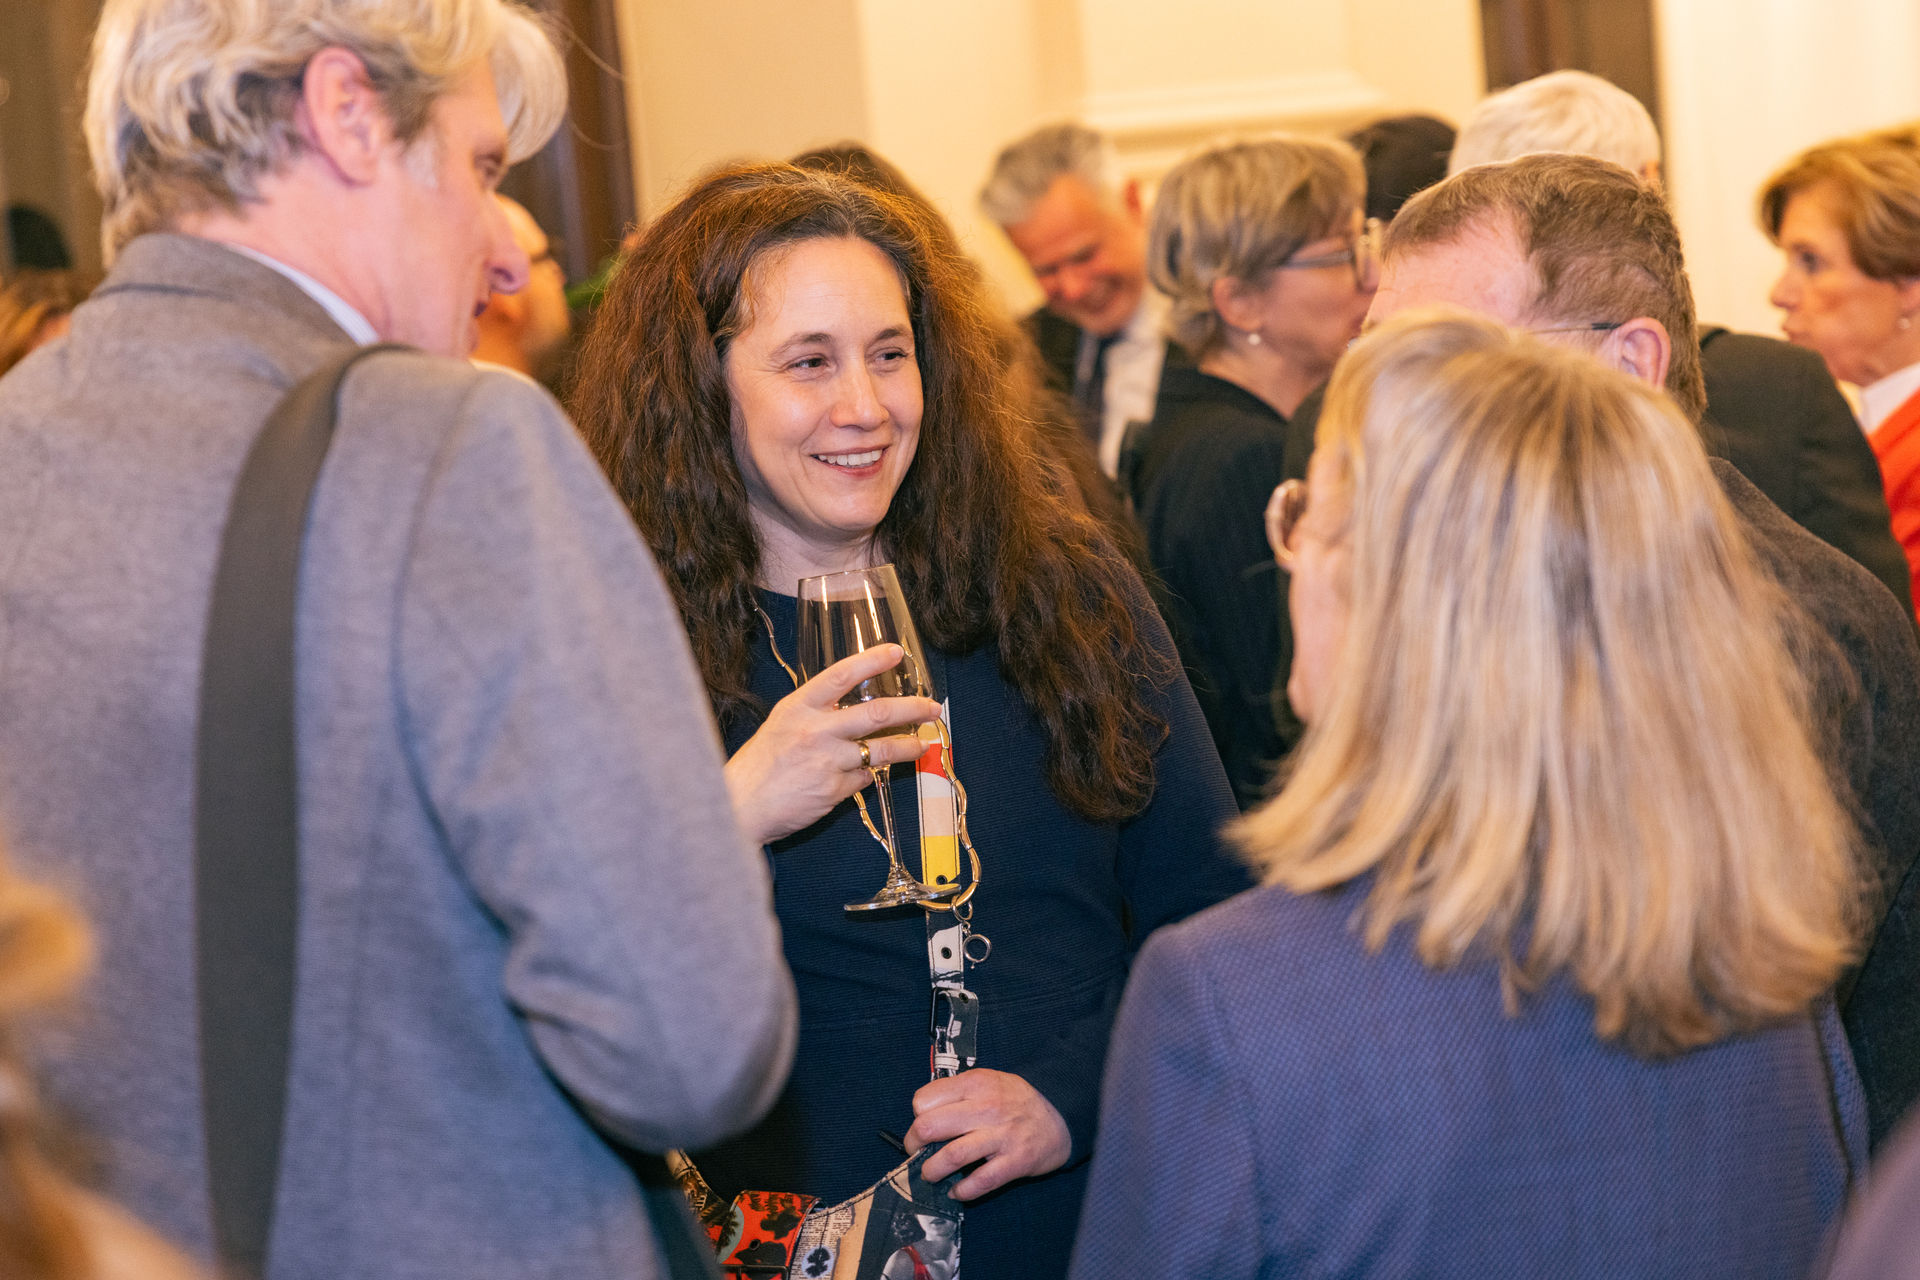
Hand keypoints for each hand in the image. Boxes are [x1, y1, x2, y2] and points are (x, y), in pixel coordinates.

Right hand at [725, 644, 940, 845]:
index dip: (872, 660)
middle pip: (876, 713)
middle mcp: (816, 730)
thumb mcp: (781, 724)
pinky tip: (868, 773)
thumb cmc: (759, 764)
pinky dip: (869, 774)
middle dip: (911, 708)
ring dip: (908, 746)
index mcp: (799, 707)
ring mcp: (827, 761)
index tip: (896, 652)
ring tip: (922, 744)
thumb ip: (815, 714)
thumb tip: (851, 708)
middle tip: (931, 707)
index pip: (842, 675)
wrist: (741, 805)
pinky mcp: (834, 790)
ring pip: (881, 750)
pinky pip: (864, 777)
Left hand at [905, 1069, 1070, 1199]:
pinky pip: (980, 1181)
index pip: (924, 1100)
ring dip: (932, 1171)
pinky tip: (956, 1191)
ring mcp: (1001, 1136)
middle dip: (914, 1144)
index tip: (922, 1125)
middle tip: (917, 1152)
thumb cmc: (1015, 1099)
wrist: (1061, 1114)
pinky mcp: (1015, 1162)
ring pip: (950, 1156)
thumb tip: (923, 1112)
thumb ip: (958, 1091)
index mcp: (975, 1084)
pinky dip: (962, 1191)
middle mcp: (986, 1108)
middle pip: (929, 1127)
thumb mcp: (988, 1080)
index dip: (917, 1116)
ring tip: (930, 1174)